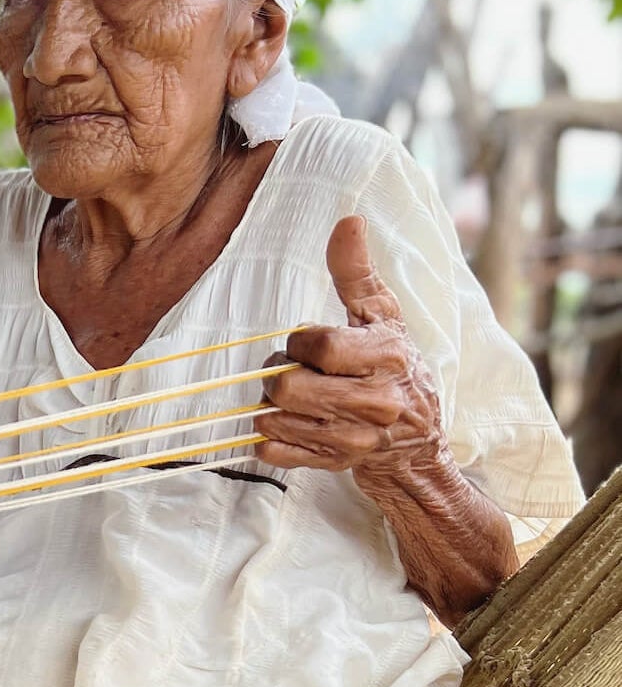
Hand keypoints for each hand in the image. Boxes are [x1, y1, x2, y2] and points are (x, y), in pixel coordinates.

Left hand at [255, 217, 449, 491]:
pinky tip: (292, 424)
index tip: (308, 344)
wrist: (416, 443)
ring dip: (272, 404)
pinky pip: (272, 450)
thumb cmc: (394, 368)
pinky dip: (270, 436)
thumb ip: (357, 274)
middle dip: (279, 373)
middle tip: (295, 371)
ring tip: (297, 398)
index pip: (316, 346)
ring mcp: (352, 439)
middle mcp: (374, 403)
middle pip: (287, 386)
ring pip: (273, 417)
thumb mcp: (382, 317)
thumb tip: (348, 221)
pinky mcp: (331, 464)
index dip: (299, 343)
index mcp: (387, 358)